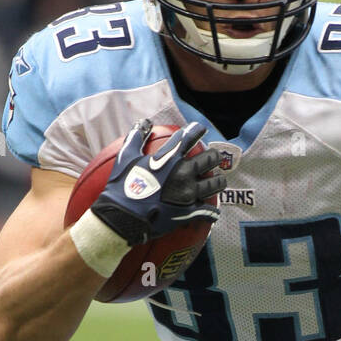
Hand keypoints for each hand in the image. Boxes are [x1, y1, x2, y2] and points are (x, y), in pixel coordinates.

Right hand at [91, 119, 225, 245]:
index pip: (189, 137)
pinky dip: (212, 213)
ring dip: (218, 182)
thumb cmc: (121, 186)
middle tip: (213, 158)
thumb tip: (144, 122)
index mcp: (169, 158)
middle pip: (210, 159)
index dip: (197, 130)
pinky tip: (213, 213)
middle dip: (213, 157)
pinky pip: (208, 212)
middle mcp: (183, 173)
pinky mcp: (189, 213)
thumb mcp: (126, 157)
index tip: (201, 129)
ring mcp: (188, 194)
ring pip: (215, 184)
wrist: (121, 218)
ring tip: (218, 181)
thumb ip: (137, 137)